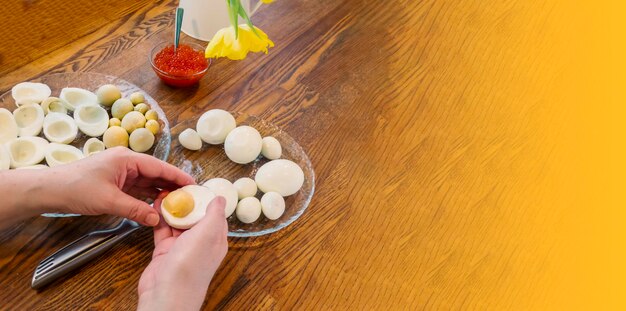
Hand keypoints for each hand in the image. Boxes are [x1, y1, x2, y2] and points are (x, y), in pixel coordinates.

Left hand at [40, 147, 193, 225]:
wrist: (49, 190)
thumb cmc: (75, 188)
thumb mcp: (108, 200)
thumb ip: (135, 209)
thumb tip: (156, 218)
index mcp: (126, 159)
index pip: (159, 166)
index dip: (177, 176)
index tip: (193, 184)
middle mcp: (125, 163)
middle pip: (155, 173)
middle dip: (172, 184)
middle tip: (190, 195)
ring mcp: (120, 173)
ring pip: (147, 182)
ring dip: (160, 192)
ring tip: (178, 202)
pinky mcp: (114, 183)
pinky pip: (137, 189)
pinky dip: (147, 197)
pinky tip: (157, 205)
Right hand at [138, 193, 227, 310]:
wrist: (166, 293)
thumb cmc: (190, 267)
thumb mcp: (208, 234)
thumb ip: (214, 215)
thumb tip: (221, 199)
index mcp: (215, 239)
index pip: (214, 215)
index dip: (206, 200)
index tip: (196, 185)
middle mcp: (199, 243)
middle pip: (194, 217)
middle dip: (186, 202)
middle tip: (176, 186)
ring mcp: (181, 247)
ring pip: (177, 222)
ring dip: (171, 208)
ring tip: (164, 191)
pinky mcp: (165, 251)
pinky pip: (163, 230)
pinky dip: (159, 218)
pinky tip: (155, 206)